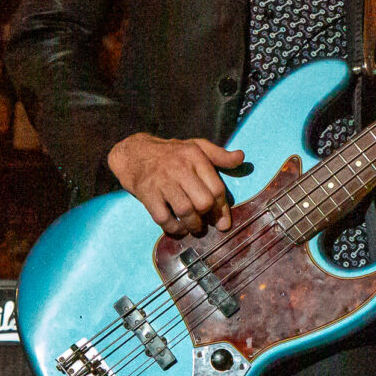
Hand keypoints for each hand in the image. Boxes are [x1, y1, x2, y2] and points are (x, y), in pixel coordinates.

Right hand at [106, 133, 243, 235]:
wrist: (135, 153)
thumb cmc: (171, 153)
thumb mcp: (196, 146)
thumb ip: (219, 154)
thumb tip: (241, 157)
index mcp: (195, 156)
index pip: (217, 188)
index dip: (222, 209)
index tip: (224, 222)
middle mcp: (180, 168)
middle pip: (203, 202)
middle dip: (208, 218)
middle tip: (206, 223)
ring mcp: (162, 181)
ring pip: (186, 211)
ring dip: (193, 226)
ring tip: (195, 228)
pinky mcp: (146, 193)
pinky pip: (164, 218)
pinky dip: (173, 228)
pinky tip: (178, 228)